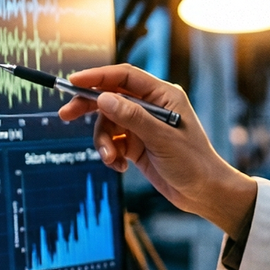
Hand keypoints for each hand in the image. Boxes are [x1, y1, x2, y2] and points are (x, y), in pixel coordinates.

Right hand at [59, 64, 256, 234]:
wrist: (204, 193)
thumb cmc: (192, 162)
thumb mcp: (162, 139)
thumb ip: (133, 118)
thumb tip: (104, 98)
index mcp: (163, 95)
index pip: (125, 77)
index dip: (98, 76)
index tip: (74, 81)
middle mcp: (152, 106)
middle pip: (111, 97)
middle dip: (88, 107)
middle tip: (65, 114)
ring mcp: (143, 125)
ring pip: (108, 124)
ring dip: (103, 142)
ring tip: (110, 159)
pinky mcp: (137, 144)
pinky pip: (113, 142)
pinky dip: (110, 154)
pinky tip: (119, 166)